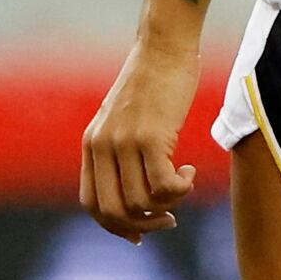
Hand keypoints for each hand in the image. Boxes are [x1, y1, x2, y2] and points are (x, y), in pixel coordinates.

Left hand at [80, 31, 206, 235]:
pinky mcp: (150, 136)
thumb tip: (138, 194)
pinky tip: (189, 171)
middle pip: (113, 212)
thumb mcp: (125, 120)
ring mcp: (124, 142)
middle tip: (169, 220)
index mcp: (91, 144)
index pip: (92, 204)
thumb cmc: (153, 82)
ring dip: (168, 204)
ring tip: (182, 184)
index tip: (142, 232)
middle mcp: (102, 146)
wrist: (164, 47)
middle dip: (142, 226)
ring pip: (140, 203)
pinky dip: (181, 188)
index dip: (116, 226)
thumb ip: (120, 151)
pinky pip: (164, 186)